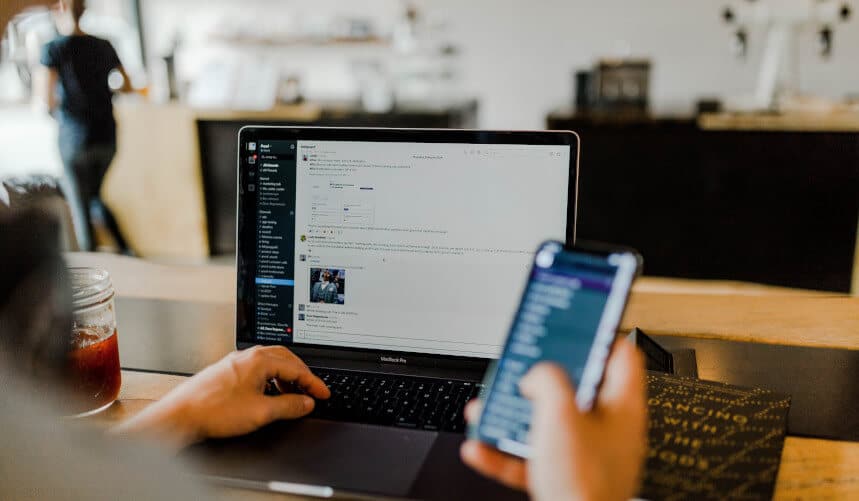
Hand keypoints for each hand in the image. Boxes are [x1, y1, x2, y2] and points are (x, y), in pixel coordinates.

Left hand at [113, 346, 329, 448]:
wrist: (181, 415)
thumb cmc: (214, 410)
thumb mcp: (261, 412)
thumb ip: (289, 406)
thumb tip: (307, 402)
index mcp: (259, 359)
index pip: (296, 368)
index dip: (313, 383)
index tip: (323, 394)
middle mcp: (247, 356)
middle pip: (285, 360)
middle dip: (302, 375)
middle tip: (312, 390)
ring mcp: (235, 362)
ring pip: (270, 363)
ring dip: (286, 378)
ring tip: (293, 395)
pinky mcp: (226, 372)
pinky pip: (256, 370)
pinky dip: (270, 379)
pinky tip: (268, 394)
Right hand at [461, 339, 646, 500]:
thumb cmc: (583, 483)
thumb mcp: (559, 413)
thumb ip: (547, 379)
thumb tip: (537, 375)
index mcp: (621, 407)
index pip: (619, 355)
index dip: (596, 334)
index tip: (574, 323)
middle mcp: (608, 431)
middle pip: (574, 390)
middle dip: (538, 379)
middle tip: (520, 368)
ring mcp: (587, 457)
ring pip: (546, 425)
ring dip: (513, 416)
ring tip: (488, 408)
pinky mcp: (565, 480)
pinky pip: (531, 458)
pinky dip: (504, 452)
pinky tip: (480, 447)